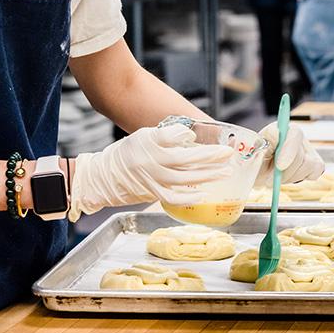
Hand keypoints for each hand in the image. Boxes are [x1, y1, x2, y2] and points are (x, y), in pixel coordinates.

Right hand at [68, 123, 234, 221]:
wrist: (105, 176)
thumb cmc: (129, 152)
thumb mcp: (144, 135)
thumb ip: (168, 136)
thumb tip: (192, 139)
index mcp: (149, 143)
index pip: (170, 136)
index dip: (184, 135)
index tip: (195, 134)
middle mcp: (152, 162)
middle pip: (186, 159)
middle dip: (210, 156)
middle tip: (228, 153)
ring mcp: (153, 179)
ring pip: (185, 178)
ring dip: (208, 176)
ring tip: (225, 172)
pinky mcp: (153, 193)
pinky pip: (174, 197)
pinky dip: (190, 197)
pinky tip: (204, 194)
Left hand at [255, 122, 323, 186]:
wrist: (260, 170)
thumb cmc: (258, 158)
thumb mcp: (256, 148)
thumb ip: (267, 141)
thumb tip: (276, 132)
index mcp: (286, 129)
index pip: (295, 135)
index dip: (289, 151)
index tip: (280, 167)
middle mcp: (300, 138)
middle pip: (300, 156)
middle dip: (284, 172)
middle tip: (269, 181)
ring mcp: (310, 151)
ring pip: (308, 166)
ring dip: (290, 177)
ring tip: (277, 177)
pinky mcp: (316, 165)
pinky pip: (314, 174)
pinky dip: (300, 179)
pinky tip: (288, 177)